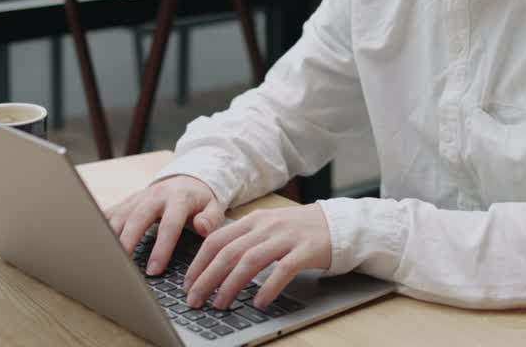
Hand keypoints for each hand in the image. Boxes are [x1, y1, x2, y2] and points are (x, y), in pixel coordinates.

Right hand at [104, 175, 224, 275]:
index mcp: (178, 199)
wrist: (185, 180)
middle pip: (137, 218)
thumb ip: (211, 219)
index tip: (153, 271)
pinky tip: (88, 244)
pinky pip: (108, 213)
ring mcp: (137, 198)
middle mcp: (155, 196)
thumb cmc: (199, 201)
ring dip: (109, 237)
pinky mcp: (125, 202)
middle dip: (127, 242)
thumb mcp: (213, 207)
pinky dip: (97, 227)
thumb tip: (202, 227)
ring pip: (119, 216)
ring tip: (102, 260)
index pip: (169, 225)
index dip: (161, 248)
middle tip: (120, 266)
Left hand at [183, 204, 331, 310]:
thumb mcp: (267, 227)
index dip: (198, 263)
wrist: (338, 223)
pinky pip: (283, 270)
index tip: (187, 284)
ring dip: (231, 285)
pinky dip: (268, 287)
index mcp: (253, 220)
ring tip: (220, 304)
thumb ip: (243, 239)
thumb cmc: (298, 230)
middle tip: (195, 300)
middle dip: (207, 278)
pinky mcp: (306, 250)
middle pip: (228, 252)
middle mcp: (266, 226)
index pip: (216, 240)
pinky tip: (259, 302)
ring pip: (250, 260)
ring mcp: (286, 237)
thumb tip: (213, 264)